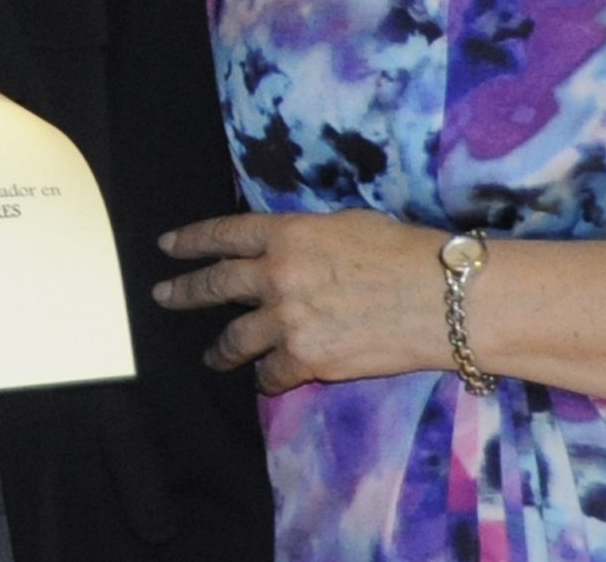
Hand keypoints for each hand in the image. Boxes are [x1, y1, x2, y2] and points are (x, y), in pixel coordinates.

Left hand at [154, 208, 453, 392]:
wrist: (443, 299)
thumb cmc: (406, 252)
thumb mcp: (346, 224)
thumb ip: (306, 237)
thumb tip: (290, 246)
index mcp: (285, 233)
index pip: (223, 233)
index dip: (191, 241)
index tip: (167, 246)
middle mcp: (276, 273)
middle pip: (215, 284)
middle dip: (183, 291)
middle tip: (161, 296)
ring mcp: (287, 318)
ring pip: (234, 337)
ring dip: (219, 349)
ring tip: (211, 356)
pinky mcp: (306, 358)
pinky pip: (271, 372)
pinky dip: (266, 378)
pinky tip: (264, 380)